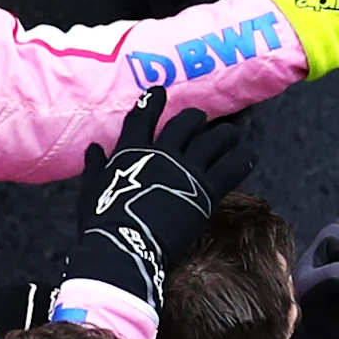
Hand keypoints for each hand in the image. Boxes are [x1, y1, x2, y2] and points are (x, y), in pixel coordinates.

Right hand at [63, 88, 253, 307]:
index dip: (152, 101)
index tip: (159, 92)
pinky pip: (232, 166)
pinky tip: (248, 156)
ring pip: (215, 139)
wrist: (124, 247)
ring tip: (232, 135)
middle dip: (196, 118)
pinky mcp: (206, 189)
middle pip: (186, 122)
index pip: (143, 117)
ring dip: (225, 135)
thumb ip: (94, 168)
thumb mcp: (90, 193)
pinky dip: (242, 158)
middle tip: (201, 120)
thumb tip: (93, 148)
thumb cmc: (101, 224)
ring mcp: (186, 169)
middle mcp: (162, 153)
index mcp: (131, 151)